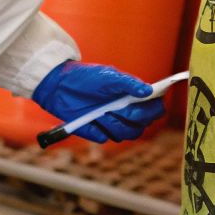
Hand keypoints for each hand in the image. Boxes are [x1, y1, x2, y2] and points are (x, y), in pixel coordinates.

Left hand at [31, 61, 165, 142]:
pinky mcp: (98, 132)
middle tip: (117, 106)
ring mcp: (113, 124)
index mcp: (134, 97)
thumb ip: (129, 83)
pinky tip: (89, 117)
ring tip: (101, 111)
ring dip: (114, 123)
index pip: (155, 109)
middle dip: (131, 116)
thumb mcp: (108, 77)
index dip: (154, 109)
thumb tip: (148, 91)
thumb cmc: (87, 77)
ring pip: (126, 134)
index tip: (146, 104)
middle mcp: (127, 112)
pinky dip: (97, 128)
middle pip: (142, 125)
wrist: (60, 86)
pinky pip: (104, 137)